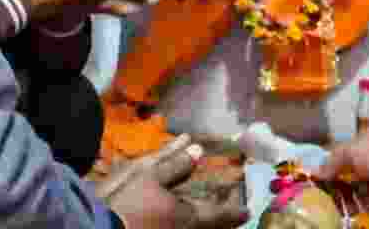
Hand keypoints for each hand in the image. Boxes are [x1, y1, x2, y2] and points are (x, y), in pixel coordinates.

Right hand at [95, 135, 250, 228]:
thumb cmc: (121, 203)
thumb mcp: (145, 175)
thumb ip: (174, 163)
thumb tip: (197, 149)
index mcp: (189, 218)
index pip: (224, 216)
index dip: (237, 211)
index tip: (247, 210)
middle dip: (222, 221)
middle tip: (229, 213)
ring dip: (204, 222)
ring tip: (204, 214)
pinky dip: (186, 224)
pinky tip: (179, 219)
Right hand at [313, 127, 368, 212]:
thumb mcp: (350, 151)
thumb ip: (332, 161)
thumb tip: (317, 171)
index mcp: (358, 146)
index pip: (337, 158)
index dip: (325, 169)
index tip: (314, 181)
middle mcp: (366, 162)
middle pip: (344, 177)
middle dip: (332, 187)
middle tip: (319, 198)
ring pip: (354, 192)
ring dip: (343, 200)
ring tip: (330, 208)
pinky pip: (366, 203)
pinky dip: (356, 208)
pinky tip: (345, 213)